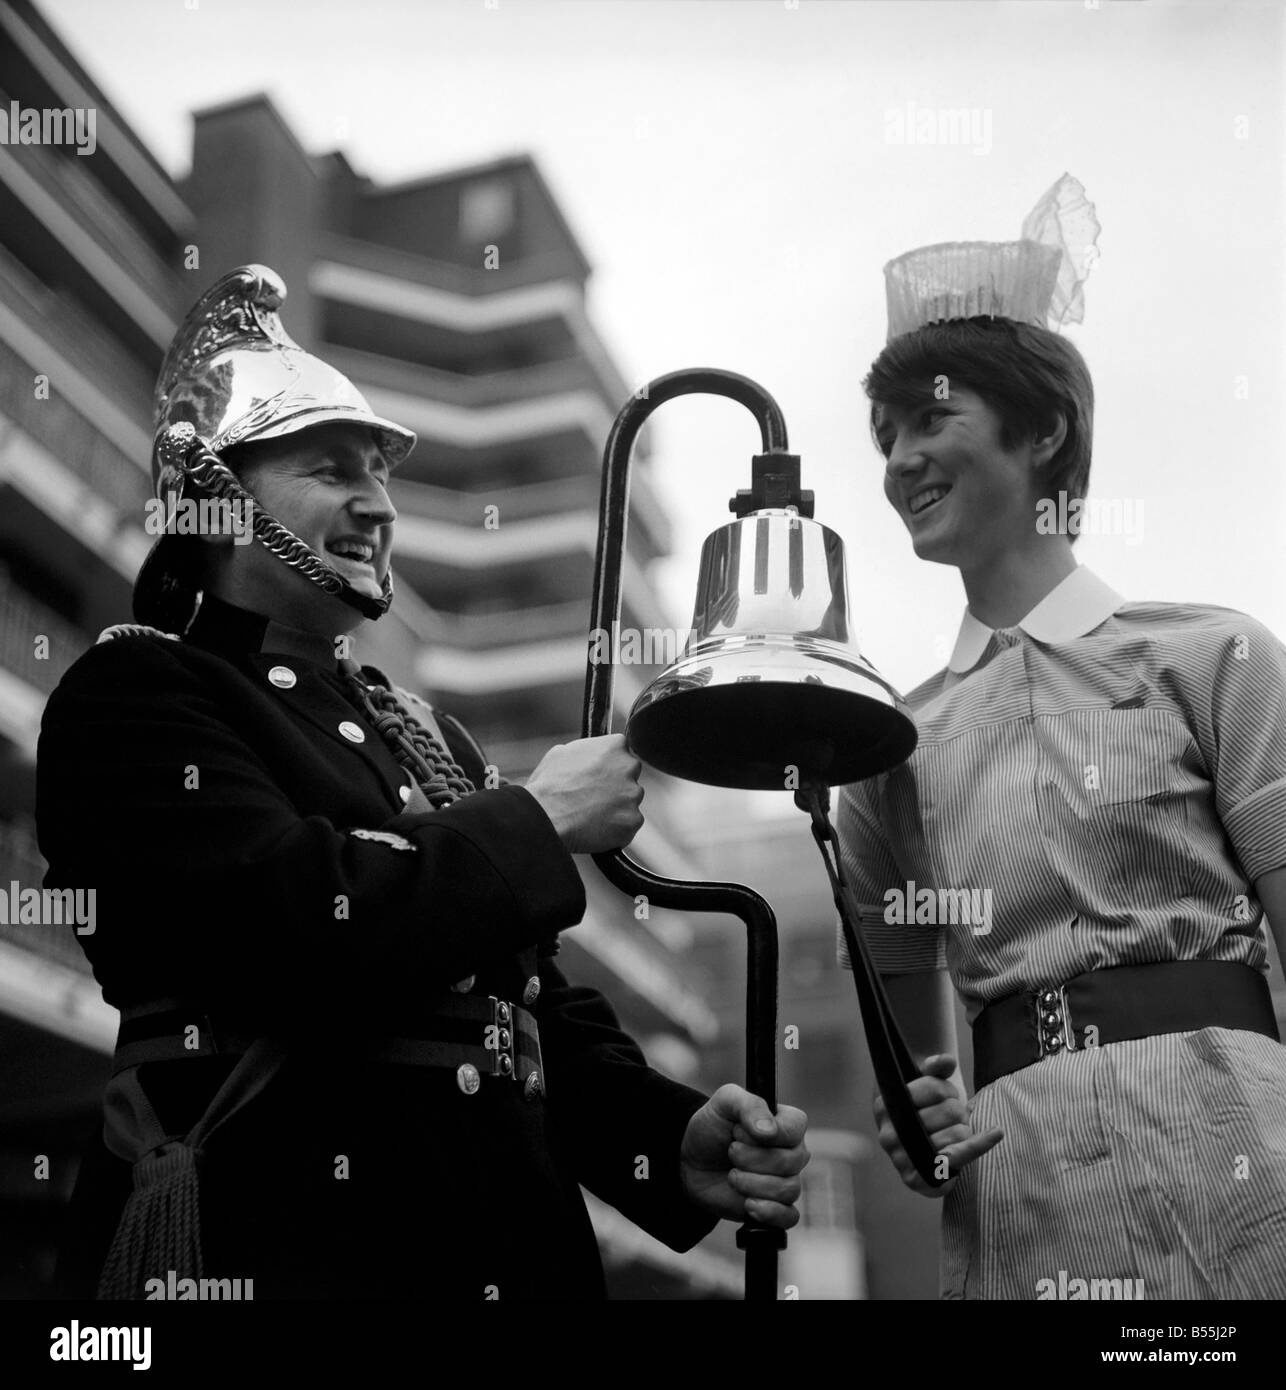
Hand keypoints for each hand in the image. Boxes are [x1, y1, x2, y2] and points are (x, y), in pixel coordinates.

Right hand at [524, 734, 643, 852]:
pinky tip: (596, 828)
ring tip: (590, 815)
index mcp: (614, 746)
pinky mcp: (633, 820)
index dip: (608, 766)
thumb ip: (586, 751)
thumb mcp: (561, 753)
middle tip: (594, 797)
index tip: (598, 776)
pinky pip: (628, 824)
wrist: (546, 818)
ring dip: (616, 808)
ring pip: (629, 802)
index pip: (621, 752)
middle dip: (616, 786)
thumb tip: (590, 757)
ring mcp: (633, 795)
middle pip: (629, 777)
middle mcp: (629, 767)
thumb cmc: (549, 786)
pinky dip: (616, 828)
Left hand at [679, 1084, 807, 1228]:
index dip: (763, 1135)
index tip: (738, 1133)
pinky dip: (767, 1212)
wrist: (691, 1162)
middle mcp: (793, 1152)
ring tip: (732, 1176)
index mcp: (787, 1123)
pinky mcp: (777, 1208)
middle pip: (790, 1162)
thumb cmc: (712, 1127)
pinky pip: (789, 1217)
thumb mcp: (725, 1102)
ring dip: (751, 1184)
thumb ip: (749, 1105)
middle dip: (751, 1159)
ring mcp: (786, 1181)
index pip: (794, 1130)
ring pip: (788, 1189)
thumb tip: (770, 1131)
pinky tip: (747, 1204)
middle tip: (730, 1152)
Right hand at [874, 1053, 1002, 1197]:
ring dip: (964, 1129)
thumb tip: (947, 1060)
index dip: (945, 1088)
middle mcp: (889, 1135)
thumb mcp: (924, 1085)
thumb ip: (935, 1068)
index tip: (943, 1093)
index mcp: (885, 1106)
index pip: (932, 1088)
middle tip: (950, 1116)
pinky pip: (958, 1158)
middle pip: (949, 1111)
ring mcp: (904, 1160)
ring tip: (952, 1132)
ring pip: (957, 1135)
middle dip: (956, 1109)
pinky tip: (996, 1133)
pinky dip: (980, 1145)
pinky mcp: (921, 1180)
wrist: (916, 1148)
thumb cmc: (922, 1112)